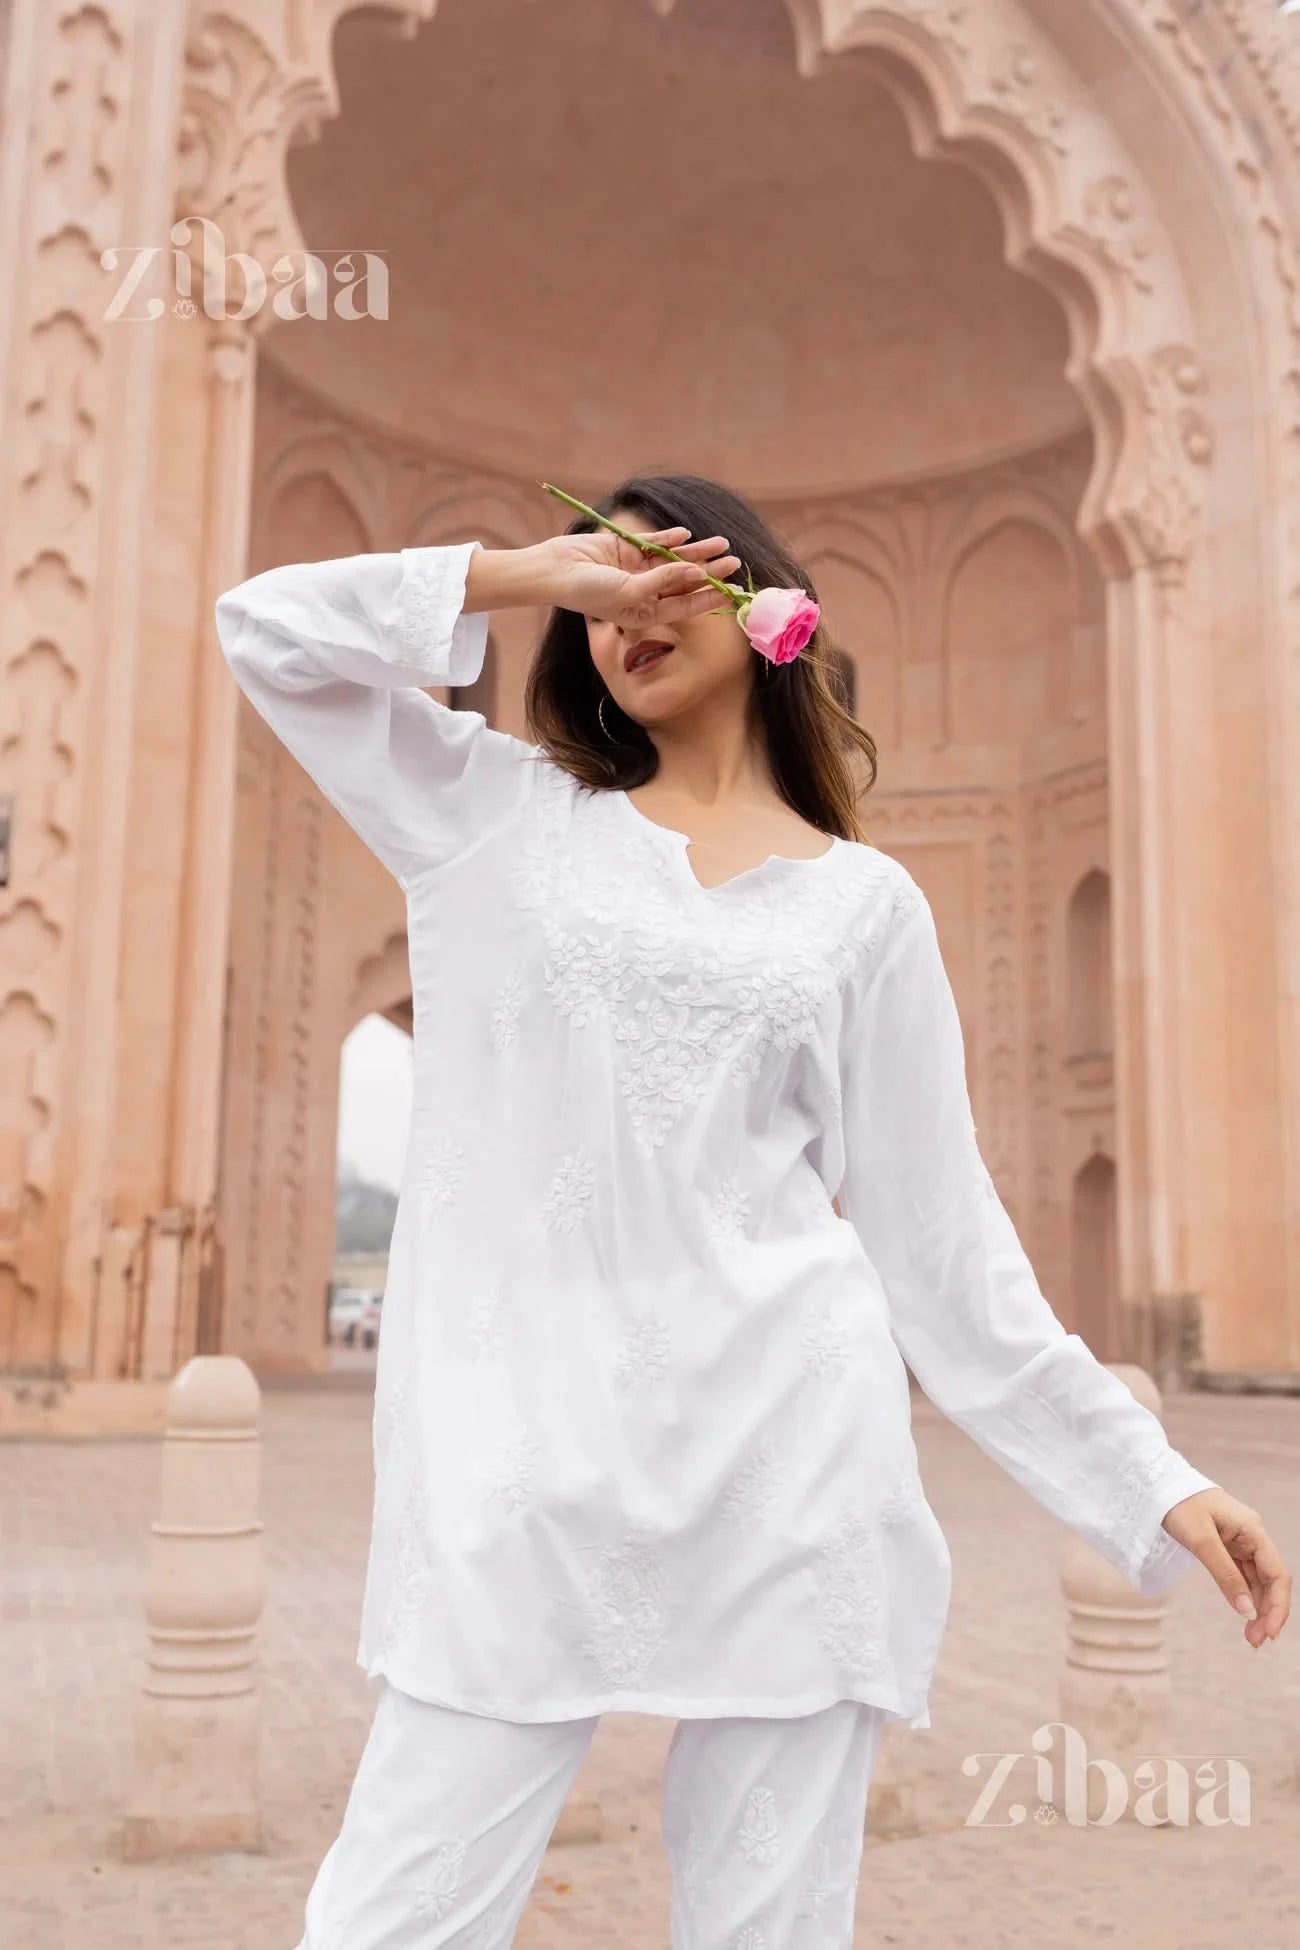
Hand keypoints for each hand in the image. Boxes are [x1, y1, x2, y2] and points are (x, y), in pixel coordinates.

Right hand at [532, 525, 742, 627]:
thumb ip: (662, 580)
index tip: (732, 592)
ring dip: (697, 551)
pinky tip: (686, 535)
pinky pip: (654, 542)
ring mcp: (636, 568)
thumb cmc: (588, 591)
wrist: (555, 569)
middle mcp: (644, 591)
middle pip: (684, 580)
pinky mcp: (626, 547)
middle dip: (709, 572)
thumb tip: (694, 570)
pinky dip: (669, 538)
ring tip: (721, 544)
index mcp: (645, 612)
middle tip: (734, 563)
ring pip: (674, 559)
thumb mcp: (629, 591)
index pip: (684, 605)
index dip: (709, 598)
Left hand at [1161, 1486, 1290, 1645]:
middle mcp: (1251, 1537)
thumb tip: (1247, 1611)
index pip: (1277, 1574)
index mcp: (1253, 1531)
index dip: (1278, 1606)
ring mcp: (1239, 1542)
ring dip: (1256, 1608)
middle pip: (1270, 1580)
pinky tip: (1242, 1613)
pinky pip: (1241, 1576)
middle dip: (1267, 1612)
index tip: (1269, 1633)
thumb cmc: (1179, 1505)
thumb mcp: (1201, 1540)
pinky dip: (1243, 1595)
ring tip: (1250, 1637)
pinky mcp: (1225, 1546)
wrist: (1157, 1484)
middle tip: (1255, 1642)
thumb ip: (1225, 1575)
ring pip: (1257, 1581)